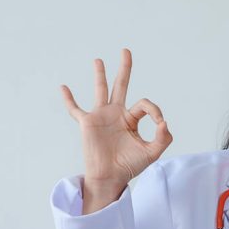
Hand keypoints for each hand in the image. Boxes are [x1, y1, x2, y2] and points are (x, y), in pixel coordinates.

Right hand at [60, 49, 172, 198]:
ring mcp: (101, 117)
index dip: (155, 111)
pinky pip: (75, 109)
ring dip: (100, 74)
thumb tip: (164, 122)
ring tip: (98, 60)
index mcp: (132, 119)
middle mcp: (116, 114)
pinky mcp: (88, 123)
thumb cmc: (130, 166)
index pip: (145, 105)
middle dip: (124, 68)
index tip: (160, 124)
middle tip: (126, 51)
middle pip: (120, 86)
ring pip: (100, 90)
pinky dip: (68, 99)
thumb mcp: (152, 153)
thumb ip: (163, 138)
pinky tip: (64, 87)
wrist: (111, 177)